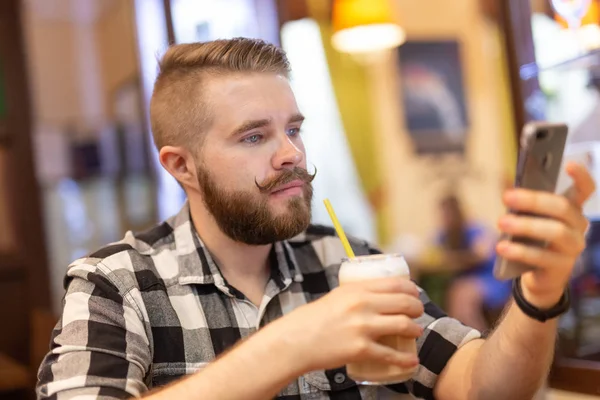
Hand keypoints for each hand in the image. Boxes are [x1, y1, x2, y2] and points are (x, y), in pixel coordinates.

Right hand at [272, 277, 423, 372]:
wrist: (296, 340)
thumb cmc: (313, 319)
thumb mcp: (336, 296)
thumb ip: (357, 294)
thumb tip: (378, 296)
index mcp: (356, 289)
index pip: (395, 284)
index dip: (411, 289)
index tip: (415, 294)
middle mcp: (362, 305)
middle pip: (404, 303)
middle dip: (417, 308)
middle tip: (418, 313)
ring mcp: (363, 327)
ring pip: (403, 325)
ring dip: (415, 330)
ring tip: (415, 332)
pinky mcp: (361, 349)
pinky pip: (391, 355)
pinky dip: (405, 359)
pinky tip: (412, 361)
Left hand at [496, 162, 595, 307]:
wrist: (537, 275)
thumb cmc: (533, 239)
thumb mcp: (528, 219)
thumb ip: (524, 205)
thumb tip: (509, 191)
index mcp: (572, 210)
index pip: (585, 190)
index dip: (581, 176)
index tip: (568, 163)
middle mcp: (578, 227)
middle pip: (562, 208)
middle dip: (533, 200)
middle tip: (507, 196)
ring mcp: (572, 248)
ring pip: (554, 231)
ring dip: (525, 225)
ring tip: (501, 222)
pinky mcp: (561, 267)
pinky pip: (541, 256)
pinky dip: (519, 250)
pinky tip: (501, 247)